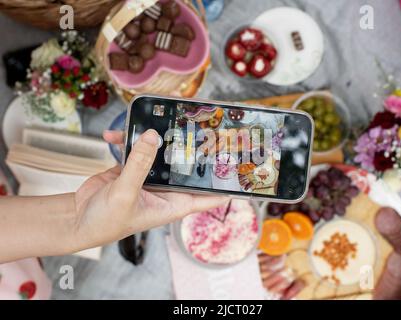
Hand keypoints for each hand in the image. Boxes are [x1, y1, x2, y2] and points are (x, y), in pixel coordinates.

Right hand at [71, 129, 226, 250]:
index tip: (242, 170)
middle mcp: (165, 190)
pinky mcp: (132, 169)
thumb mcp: (125, 194)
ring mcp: (148, 178)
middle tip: (202, 126)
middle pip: (186, 167)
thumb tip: (153, 137)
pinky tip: (117, 133)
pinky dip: (127, 141)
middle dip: (192, 149)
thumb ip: (139, 165)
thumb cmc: (106, 221)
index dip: (226, 186)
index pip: (209, 196)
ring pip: (161, 154)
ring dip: (157, 139)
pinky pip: (136, 150)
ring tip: (156, 119)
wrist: (77, 219)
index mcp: (174, 204)